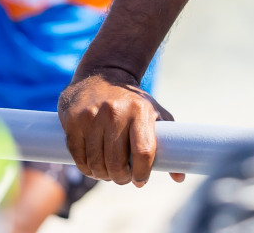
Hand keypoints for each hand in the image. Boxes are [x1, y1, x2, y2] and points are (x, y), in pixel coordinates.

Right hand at [58, 69, 182, 186]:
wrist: (103, 73)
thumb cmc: (133, 101)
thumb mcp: (155, 113)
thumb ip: (169, 142)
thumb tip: (179, 177)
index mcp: (140, 111)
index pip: (143, 152)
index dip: (142, 173)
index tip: (140, 180)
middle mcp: (115, 112)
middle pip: (117, 162)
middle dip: (120, 178)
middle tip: (122, 179)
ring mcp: (92, 116)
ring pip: (95, 162)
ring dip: (101, 175)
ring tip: (107, 173)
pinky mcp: (73, 120)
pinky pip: (78, 155)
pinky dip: (85, 167)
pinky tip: (92, 167)